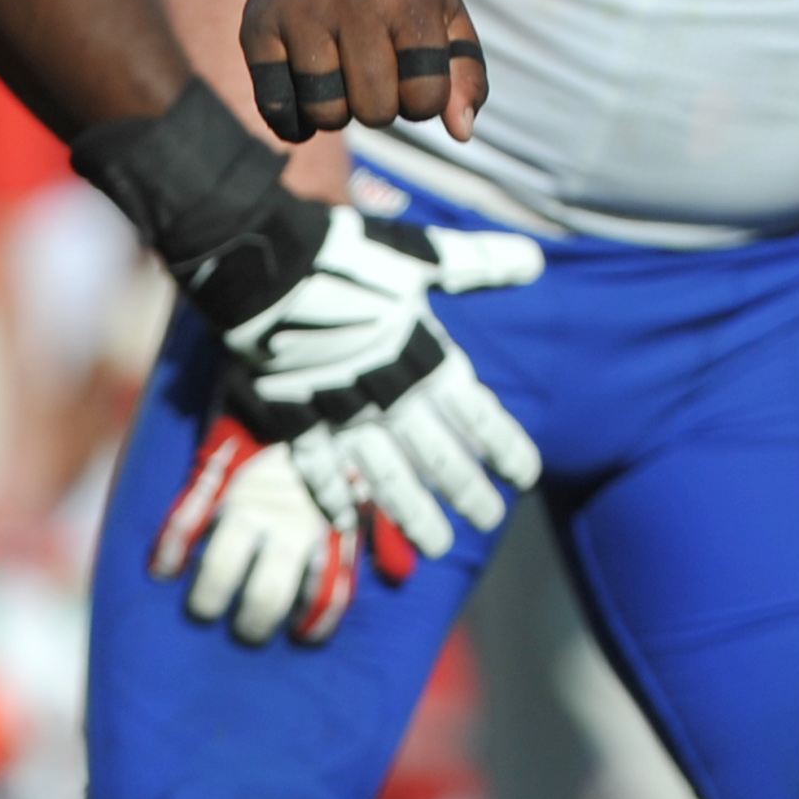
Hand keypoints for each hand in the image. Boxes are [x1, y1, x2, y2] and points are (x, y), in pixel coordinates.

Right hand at [151, 412, 416, 643]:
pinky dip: (167, 551)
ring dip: (208, 600)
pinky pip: (181, 525)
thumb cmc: (353, 415)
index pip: (328, 593)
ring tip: (205, 607)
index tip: (303, 634)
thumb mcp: (376, 467)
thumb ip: (385, 524)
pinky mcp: (215, 474)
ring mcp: (251, 499)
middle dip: (255, 624)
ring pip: (218, 576)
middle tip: (249, 627)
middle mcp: (295, 519)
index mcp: (338, 520)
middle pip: (267, 598)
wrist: (315, 348)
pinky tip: (164, 569)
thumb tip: (404, 573)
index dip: (315, 623)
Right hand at [220, 207, 545, 556]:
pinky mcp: (289, 412)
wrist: (262, 258)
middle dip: (464, 489)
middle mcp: (383, 388)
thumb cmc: (346, 253)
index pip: (473, 411)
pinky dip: (331, 495)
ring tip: (437, 545)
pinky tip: (348, 527)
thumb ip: (476, 264)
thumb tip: (535, 260)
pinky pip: (315, 464)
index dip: (502, 445)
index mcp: (419, 351)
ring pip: (381, 472)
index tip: (526, 476)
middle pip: (433, 452)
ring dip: (411, 510)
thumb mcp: (419, 254)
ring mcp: (334, 406)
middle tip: (488, 520)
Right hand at [242, 0, 488, 142]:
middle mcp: (352, 0)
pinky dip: (294, 121)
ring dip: (337, 113)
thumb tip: (462, 133)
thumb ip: (466, 75)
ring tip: (342, 79)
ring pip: (324, 112)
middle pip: (374, 110)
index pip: (425, 96)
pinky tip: (306, 100)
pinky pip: (275, 107)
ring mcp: (299, 11)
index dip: (424, 102)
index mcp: (409, 0)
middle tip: (375, 77)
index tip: (416, 79)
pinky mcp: (256, 27)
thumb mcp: (447, 18)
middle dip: (381, 109)